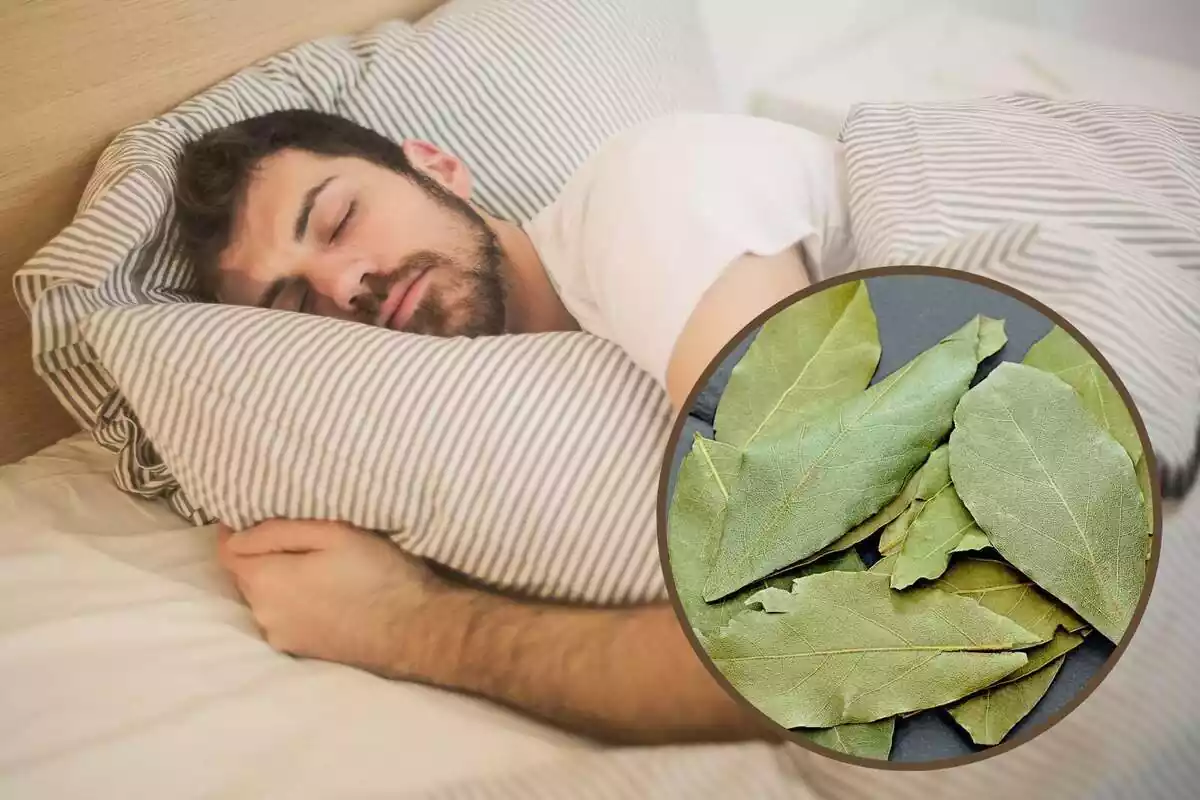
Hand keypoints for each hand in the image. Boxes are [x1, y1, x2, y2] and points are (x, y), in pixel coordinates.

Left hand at [217, 519, 453, 678]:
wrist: (414, 630)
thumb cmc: (377, 573)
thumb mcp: (333, 533)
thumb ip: (277, 532)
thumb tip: (235, 534)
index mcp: (266, 581)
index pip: (227, 551)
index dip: (237, 530)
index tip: (258, 515)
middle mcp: (263, 613)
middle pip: (246, 575)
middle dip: (263, 555)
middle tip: (301, 539)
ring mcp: (280, 636)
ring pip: (266, 597)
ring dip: (280, 580)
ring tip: (318, 567)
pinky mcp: (300, 651)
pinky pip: (284, 617)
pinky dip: (294, 602)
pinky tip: (325, 594)